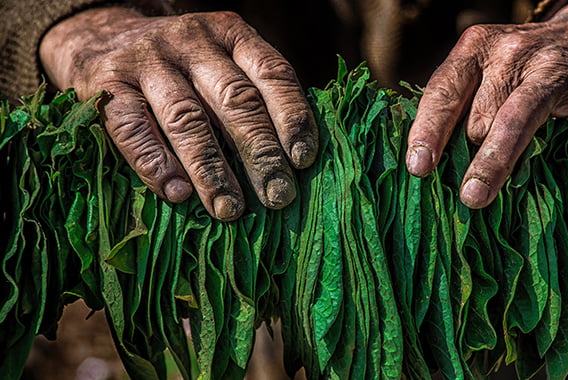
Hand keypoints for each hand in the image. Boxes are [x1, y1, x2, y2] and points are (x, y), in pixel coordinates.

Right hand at [39, 7, 317, 220]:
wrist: (101, 36)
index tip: (304, 160)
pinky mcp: (106, 83)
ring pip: (186, 118)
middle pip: (235, 99)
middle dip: (261, 154)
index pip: (272, 72)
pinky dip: (156, 163)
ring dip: (212, 170)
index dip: (292, 116)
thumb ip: (252, 97)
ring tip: (230, 209)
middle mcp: (191, 40)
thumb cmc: (183, 68)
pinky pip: (133, 128)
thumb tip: (291, 164)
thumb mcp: (222, 64)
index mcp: (231, 34)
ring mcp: (147, 59)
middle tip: (278, 197)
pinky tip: (178, 195)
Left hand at [406, 0, 567, 207]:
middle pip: (474, 114)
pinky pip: (549, 121)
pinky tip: (524, 175)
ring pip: (508, 119)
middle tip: (449, 188)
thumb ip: (470, 107)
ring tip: (475, 196)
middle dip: (460, 153)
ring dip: (490, 161)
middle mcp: (506, 51)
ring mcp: (544, 63)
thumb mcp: (496, 74)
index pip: (443, 90)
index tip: (418, 166)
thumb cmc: (534, 70)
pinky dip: (531, 149)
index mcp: (476, 48)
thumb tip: (439, 165)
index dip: (427, 129)